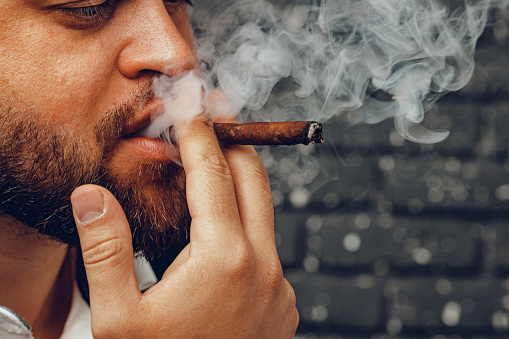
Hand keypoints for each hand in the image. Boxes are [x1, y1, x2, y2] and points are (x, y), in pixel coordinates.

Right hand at [70, 115, 298, 337]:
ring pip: (265, 215)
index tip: (191, 107)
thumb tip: (92, 194)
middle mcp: (264, 267)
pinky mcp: (283, 305)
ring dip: (237, 187)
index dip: (199, 134)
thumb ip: (105, 250)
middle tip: (205, 126)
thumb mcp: (117, 318)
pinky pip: (267, 249)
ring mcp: (280, 287)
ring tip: (204, 174)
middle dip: (230, 146)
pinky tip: (215, 235)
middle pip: (254, 180)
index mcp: (224, 259)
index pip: (214, 174)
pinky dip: (245, 228)